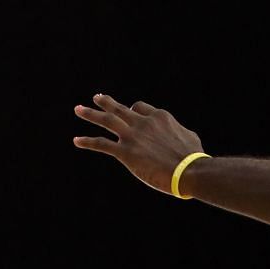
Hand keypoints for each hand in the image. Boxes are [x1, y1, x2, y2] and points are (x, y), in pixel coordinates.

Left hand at [73, 93, 205, 194]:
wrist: (189, 170)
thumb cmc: (193, 157)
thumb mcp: (189, 136)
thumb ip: (179, 131)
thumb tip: (181, 134)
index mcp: (159, 116)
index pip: (140, 107)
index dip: (132, 110)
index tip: (127, 112)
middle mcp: (143, 122)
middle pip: (119, 108)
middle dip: (105, 102)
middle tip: (95, 98)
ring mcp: (133, 136)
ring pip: (106, 120)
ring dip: (90, 114)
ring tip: (78, 109)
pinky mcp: (125, 152)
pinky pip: (101, 144)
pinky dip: (87, 141)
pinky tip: (76, 140)